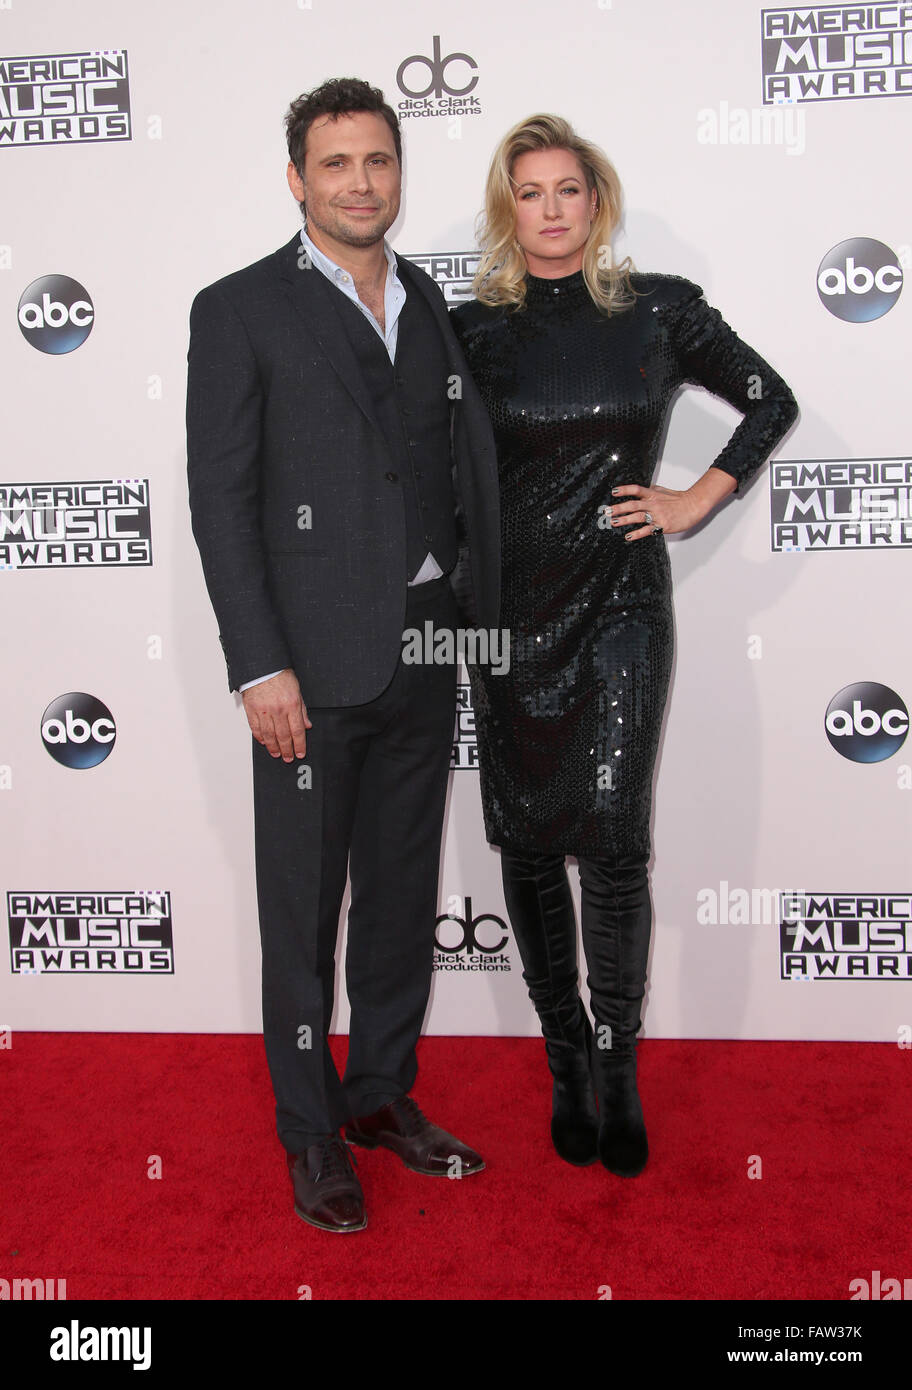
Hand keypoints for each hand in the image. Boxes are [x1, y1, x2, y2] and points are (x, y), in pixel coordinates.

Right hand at [242, 669, 310, 760]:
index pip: (298, 731)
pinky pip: (256, 728)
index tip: (300, 753)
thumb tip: (307, 725)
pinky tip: (264, 742)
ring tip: (277, 754)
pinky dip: (260, 737)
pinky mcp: (252, 710)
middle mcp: (278, 710)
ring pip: (270, 735)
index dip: (300, 745)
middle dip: (287, 750)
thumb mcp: (297, 691)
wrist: (262, 666)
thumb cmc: (280, 675)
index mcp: (292, 705)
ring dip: (274, 747)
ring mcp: (264, 711)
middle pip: (284, 736)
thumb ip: (302, 710)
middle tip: (288, 758)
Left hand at [608, 470, 735, 540]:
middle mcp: (654, 503)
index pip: (637, 490)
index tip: (614, 491)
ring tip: (613, 522)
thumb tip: (646, 487)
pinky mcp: (662, 525)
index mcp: (653, 494)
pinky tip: (628, 536)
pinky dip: (637, 533)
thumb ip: (653, 490)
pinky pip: (647, 530)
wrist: (694, 506)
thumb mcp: (665, 491)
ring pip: (638, 517)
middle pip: (633, 504)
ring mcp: (657, 515)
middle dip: (619, 508)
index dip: (625, 490)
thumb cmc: (680, 499)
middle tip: (607, 511)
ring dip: (624, 520)